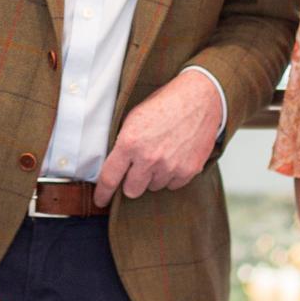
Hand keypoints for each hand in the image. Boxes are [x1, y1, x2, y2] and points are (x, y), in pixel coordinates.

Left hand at [93, 70, 220, 207]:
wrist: (198, 99)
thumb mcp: (134, 117)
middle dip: (132, 181)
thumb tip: (114, 165)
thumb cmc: (166, 104)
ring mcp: (170, 166)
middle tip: (139, 167)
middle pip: (132, 190)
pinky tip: (174, 156)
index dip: (103, 193)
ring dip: (154, 176)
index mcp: (130, 143)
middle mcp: (149, 158)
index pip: (110, 178)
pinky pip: (173, 184)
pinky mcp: (188, 170)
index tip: (101, 200)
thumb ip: (123, 143)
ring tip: (162, 153)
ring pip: (153, 187)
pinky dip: (172, 175)